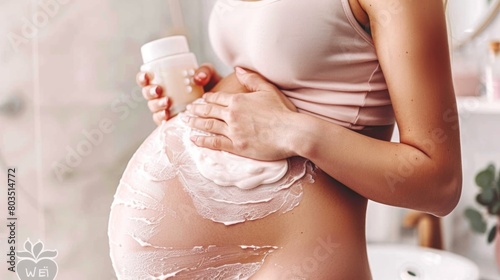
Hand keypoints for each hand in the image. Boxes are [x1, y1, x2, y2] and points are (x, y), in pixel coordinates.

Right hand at [136, 63, 220, 124]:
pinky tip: (166, 115)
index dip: (142, 77)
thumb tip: (198, 77)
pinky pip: (160, 120)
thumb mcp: (209, 74)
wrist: (219, 103)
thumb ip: (205, 71)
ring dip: (157, 104)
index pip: (147, 79)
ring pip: (153, 106)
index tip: (146, 75)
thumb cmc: (210, 86)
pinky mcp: (171, 119)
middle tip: (158, 90)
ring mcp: (165, 108)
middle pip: (147, 93)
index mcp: (165, 81)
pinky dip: (161, 117)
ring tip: (167, 102)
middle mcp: (161, 95)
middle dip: (149, 91)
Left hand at [184, 67, 298, 160]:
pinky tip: (194, 139)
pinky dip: (202, 141)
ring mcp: (233, 131)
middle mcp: (232, 114)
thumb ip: (251, 79)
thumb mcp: (268, 90)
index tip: (200, 101)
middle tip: (187, 111)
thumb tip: (237, 69)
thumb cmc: (283, 112)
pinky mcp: (236, 146)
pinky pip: (214, 142)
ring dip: (195, 123)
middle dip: (196, 110)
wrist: (292, 133)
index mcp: (238, 100)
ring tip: (186, 122)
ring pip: (208, 126)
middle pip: (208, 111)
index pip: (217, 98)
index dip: (207, 99)